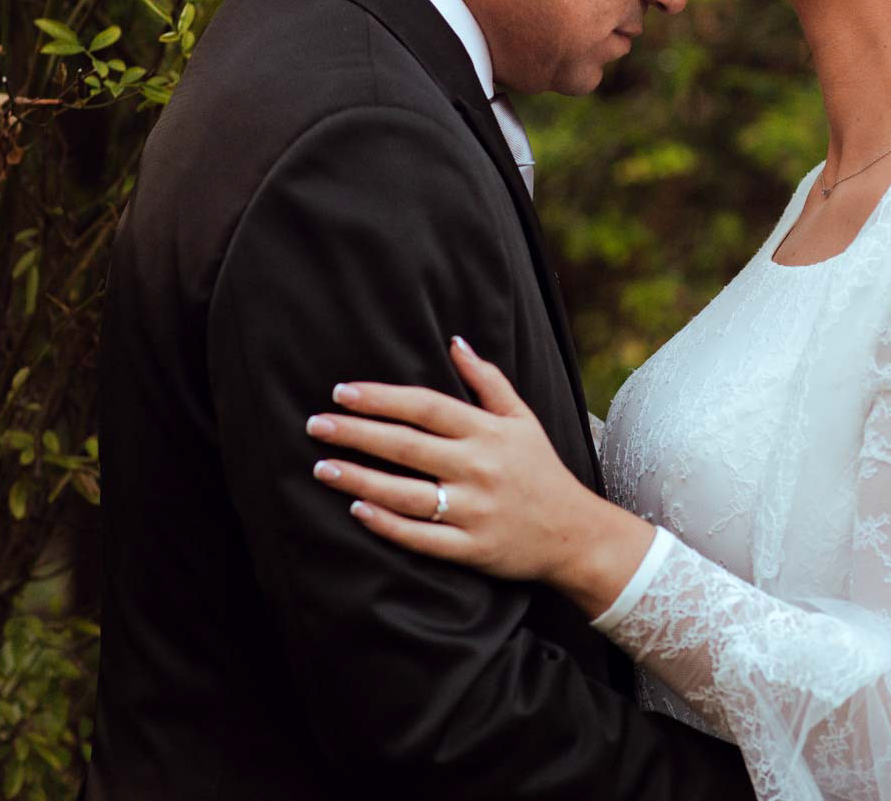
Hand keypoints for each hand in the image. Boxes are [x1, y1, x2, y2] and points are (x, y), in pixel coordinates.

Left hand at [306, 336, 654, 613]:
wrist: (574, 534)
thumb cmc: (541, 471)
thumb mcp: (522, 419)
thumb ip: (487, 381)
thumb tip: (455, 341)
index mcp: (488, 432)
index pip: (425, 406)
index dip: (381, 398)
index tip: (342, 392)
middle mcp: (479, 468)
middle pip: (406, 446)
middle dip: (356, 434)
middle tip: (316, 425)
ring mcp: (474, 510)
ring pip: (404, 493)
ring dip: (358, 480)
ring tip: (321, 468)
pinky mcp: (471, 548)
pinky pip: (420, 537)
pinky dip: (386, 524)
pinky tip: (356, 510)